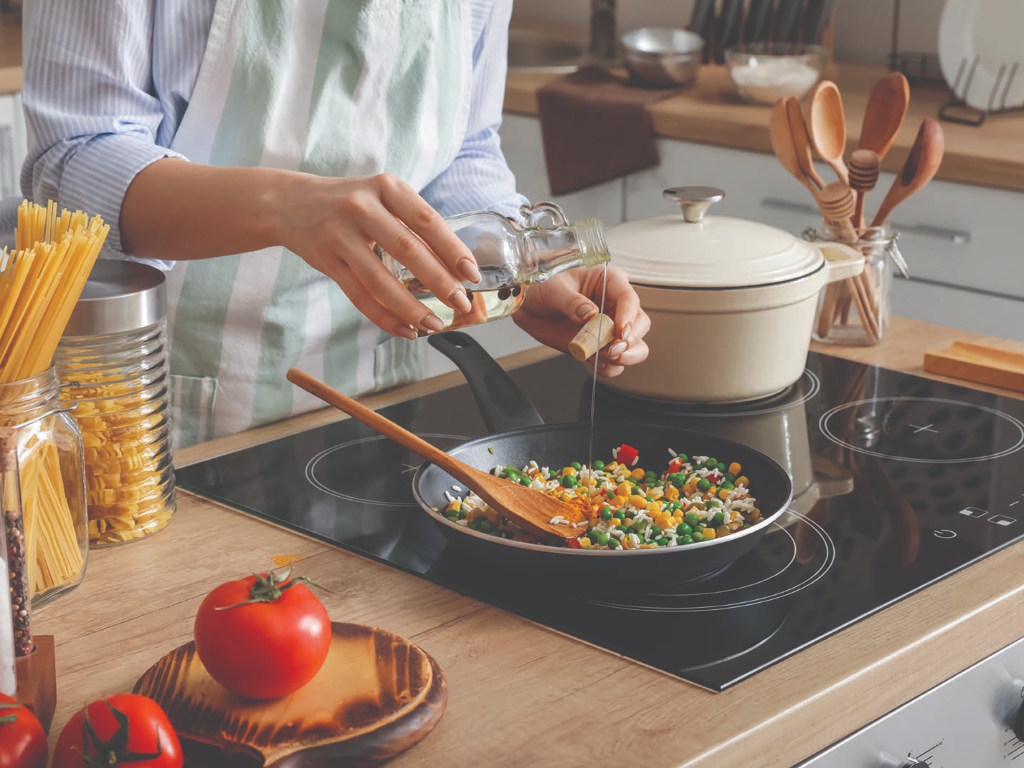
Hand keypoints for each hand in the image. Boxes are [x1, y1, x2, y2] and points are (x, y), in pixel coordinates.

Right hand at [279, 173, 479, 338]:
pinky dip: (384, 317)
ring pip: (380, 280)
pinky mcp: (326, 261)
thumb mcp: (382, 197)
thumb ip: (412, 223)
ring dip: (411, 308)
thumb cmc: (351, 203)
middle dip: (439, 282)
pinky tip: (405, 329)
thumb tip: (455, 267)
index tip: (472, 274)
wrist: (290, 203)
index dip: (453, 249)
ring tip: (434, 324)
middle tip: (460, 303)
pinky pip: (359, 296)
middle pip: (408, 250)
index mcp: (386, 187)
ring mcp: (340, 235)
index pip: (427, 221)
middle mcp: (362, 207)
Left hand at [513, 266, 649, 376]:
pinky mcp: (599, 345)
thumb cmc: (543, 285)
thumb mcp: (554, 289)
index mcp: (609, 282)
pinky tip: (596, 364)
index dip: (629, 317)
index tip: (621, 331)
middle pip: (640, 324)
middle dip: (630, 340)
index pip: (629, 299)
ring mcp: (609, 328)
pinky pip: (615, 362)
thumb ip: (572, 302)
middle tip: (611, 348)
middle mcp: (615, 305)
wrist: (528, 305)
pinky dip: (609, 368)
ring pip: (635, 346)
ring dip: (625, 357)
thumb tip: (589, 314)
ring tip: (604, 357)